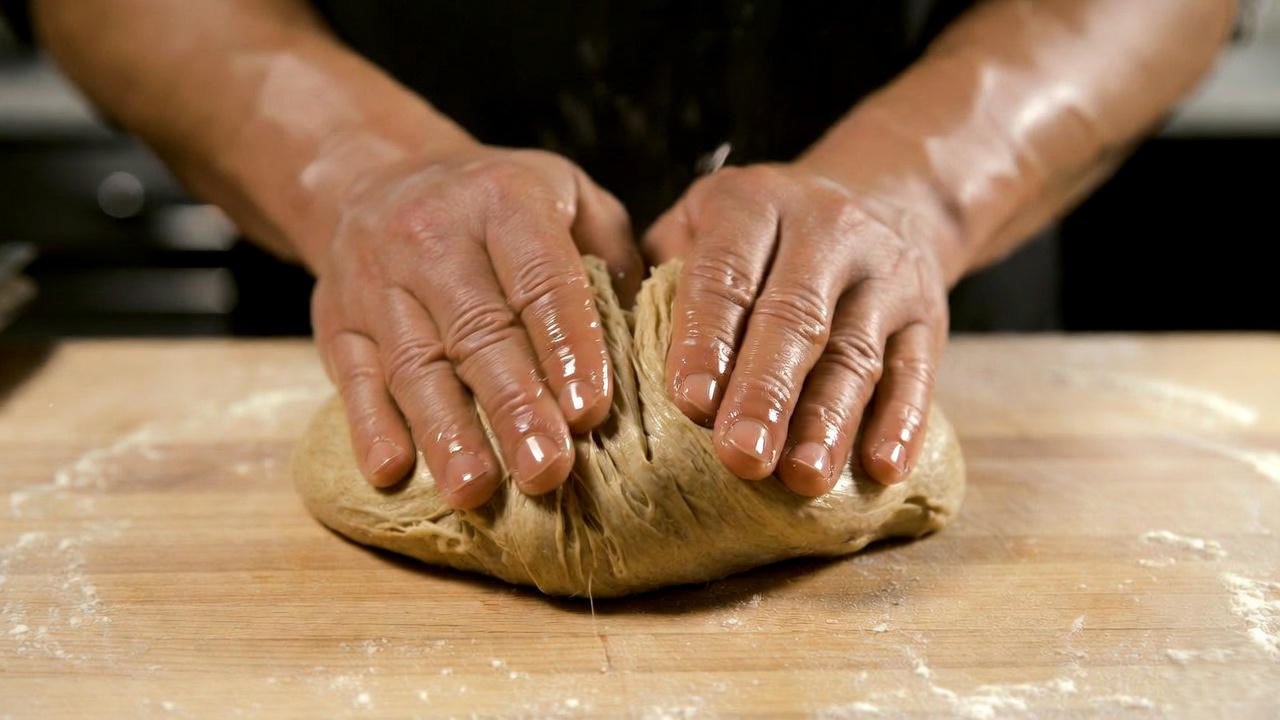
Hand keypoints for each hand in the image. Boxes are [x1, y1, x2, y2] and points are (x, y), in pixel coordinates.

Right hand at [310, 145, 641, 508]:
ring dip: (446, 431)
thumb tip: (650, 337)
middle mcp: (433, 235)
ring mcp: (375, 281)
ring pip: (414, 363)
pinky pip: (351, 377)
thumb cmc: (498, 201)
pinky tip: (392, 471)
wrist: (377, 174)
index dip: (566, 346)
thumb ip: (611, 253)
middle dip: (513, 406)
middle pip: (476, 331)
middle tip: (547, 470)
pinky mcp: (334, 320)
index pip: (540, 280)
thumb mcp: (566, 193)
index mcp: (503, 200)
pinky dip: (369, 427)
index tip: (591, 412)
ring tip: (476, 489)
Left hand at [644, 163, 949, 494]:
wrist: (882, 198)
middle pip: (794, 317)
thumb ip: (660, 278)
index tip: (688, 403)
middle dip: (765, 392)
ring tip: (801, 478)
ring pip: (856, 352)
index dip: (707, 339)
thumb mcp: (701, 225)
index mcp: (752, 203)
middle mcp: (825, 228)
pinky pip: (919, 372)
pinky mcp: (928, 316)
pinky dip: (903, 422)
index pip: (726, 274)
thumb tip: (606, 359)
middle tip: (740, 458)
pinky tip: (881, 468)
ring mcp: (886, 272)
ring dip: (829, 420)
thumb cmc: (758, 239)